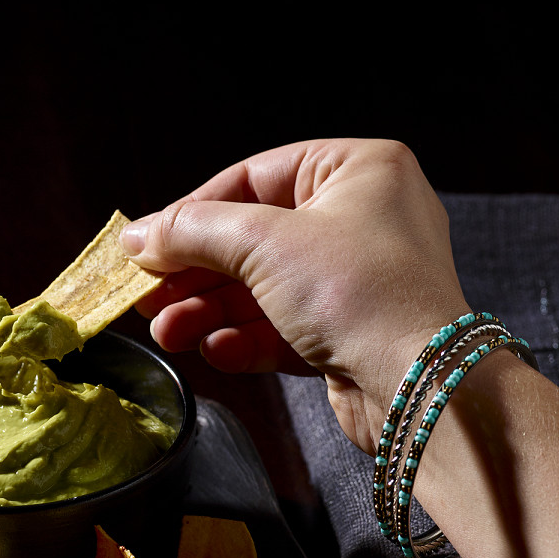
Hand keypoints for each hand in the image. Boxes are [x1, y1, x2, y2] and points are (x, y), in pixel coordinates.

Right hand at [122, 139, 470, 452]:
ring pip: (261, 288)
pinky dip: (243, 339)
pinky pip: (282, 327)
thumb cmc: (361, 293)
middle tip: (145, 296)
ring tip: (167, 333)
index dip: (192, 212)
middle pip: (252, 237)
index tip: (145, 245)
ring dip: (208, 312)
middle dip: (195, 273)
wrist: (421, 386)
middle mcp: (362, 218)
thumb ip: (193, 232)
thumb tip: (137, 236)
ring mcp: (356, 279)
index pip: (254, 178)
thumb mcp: (264, 244)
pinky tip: (214, 350)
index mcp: (359, 170)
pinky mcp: (349, 333)